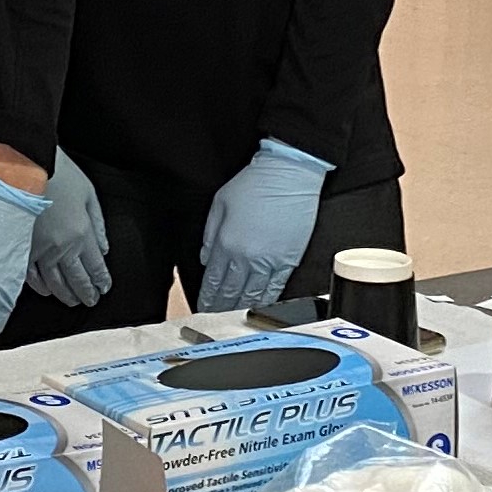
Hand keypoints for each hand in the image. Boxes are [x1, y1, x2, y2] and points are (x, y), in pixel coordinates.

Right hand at [28, 151, 113, 308]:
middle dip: (86, 293)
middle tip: (91, 300)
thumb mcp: (89, 195)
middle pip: (77, 279)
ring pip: (55, 282)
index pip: (95, 267)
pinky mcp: (22, 249)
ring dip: (65, 294)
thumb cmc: (60, 175)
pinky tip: (47, 290)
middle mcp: (62, 248)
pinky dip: (41, 286)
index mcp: (82, 234)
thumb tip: (104, 249)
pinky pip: (32, 276)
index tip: (104, 289)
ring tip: (72, 301)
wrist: (26, 167)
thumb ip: (98, 224)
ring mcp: (40, 251)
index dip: (101, 281)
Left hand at [196, 138, 332, 311]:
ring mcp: (268, 262)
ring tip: (234, 314)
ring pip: (252, 295)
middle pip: (230, 292)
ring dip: (241, 306)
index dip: (207, 297)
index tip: (203, 306)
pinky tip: (259, 303)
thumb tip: (205, 257)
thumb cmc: (255, 183)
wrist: (288, 176)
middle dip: (220, 307)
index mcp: (226, 243)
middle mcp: (246, 257)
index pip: (213, 280)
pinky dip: (265, 299)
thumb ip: (209, 233)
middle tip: (215, 316)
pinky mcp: (288, 261)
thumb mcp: (220, 203)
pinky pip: (275, 288)